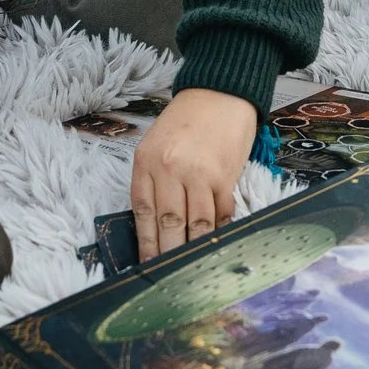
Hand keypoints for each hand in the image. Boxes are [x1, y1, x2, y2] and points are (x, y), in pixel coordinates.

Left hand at [130, 87, 257, 259]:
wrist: (220, 92)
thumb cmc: (186, 120)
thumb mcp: (155, 144)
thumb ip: (153, 179)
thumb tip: (156, 223)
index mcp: (147, 161)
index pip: (143, 212)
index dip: (146, 243)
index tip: (148, 264)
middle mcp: (170, 169)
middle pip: (169, 223)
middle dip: (170, 254)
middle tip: (169, 275)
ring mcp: (199, 174)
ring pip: (196, 224)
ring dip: (195, 248)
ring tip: (192, 267)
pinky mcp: (225, 176)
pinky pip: (221, 214)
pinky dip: (219, 231)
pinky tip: (216, 243)